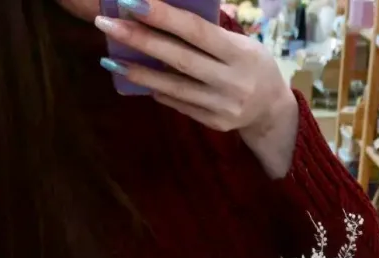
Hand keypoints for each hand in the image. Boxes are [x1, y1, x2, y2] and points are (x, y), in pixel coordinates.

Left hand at [95, 0, 299, 176]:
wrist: (271, 109)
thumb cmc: (250, 64)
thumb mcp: (241, 43)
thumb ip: (209, 32)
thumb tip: (164, 14)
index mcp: (239, 53)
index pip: (197, 31)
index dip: (164, 16)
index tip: (132, 2)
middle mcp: (232, 82)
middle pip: (180, 59)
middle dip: (141, 40)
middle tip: (107, 24)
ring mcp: (222, 106)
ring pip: (174, 86)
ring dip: (139, 72)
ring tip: (110, 58)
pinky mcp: (214, 124)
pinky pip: (179, 104)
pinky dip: (156, 90)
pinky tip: (135, 78)